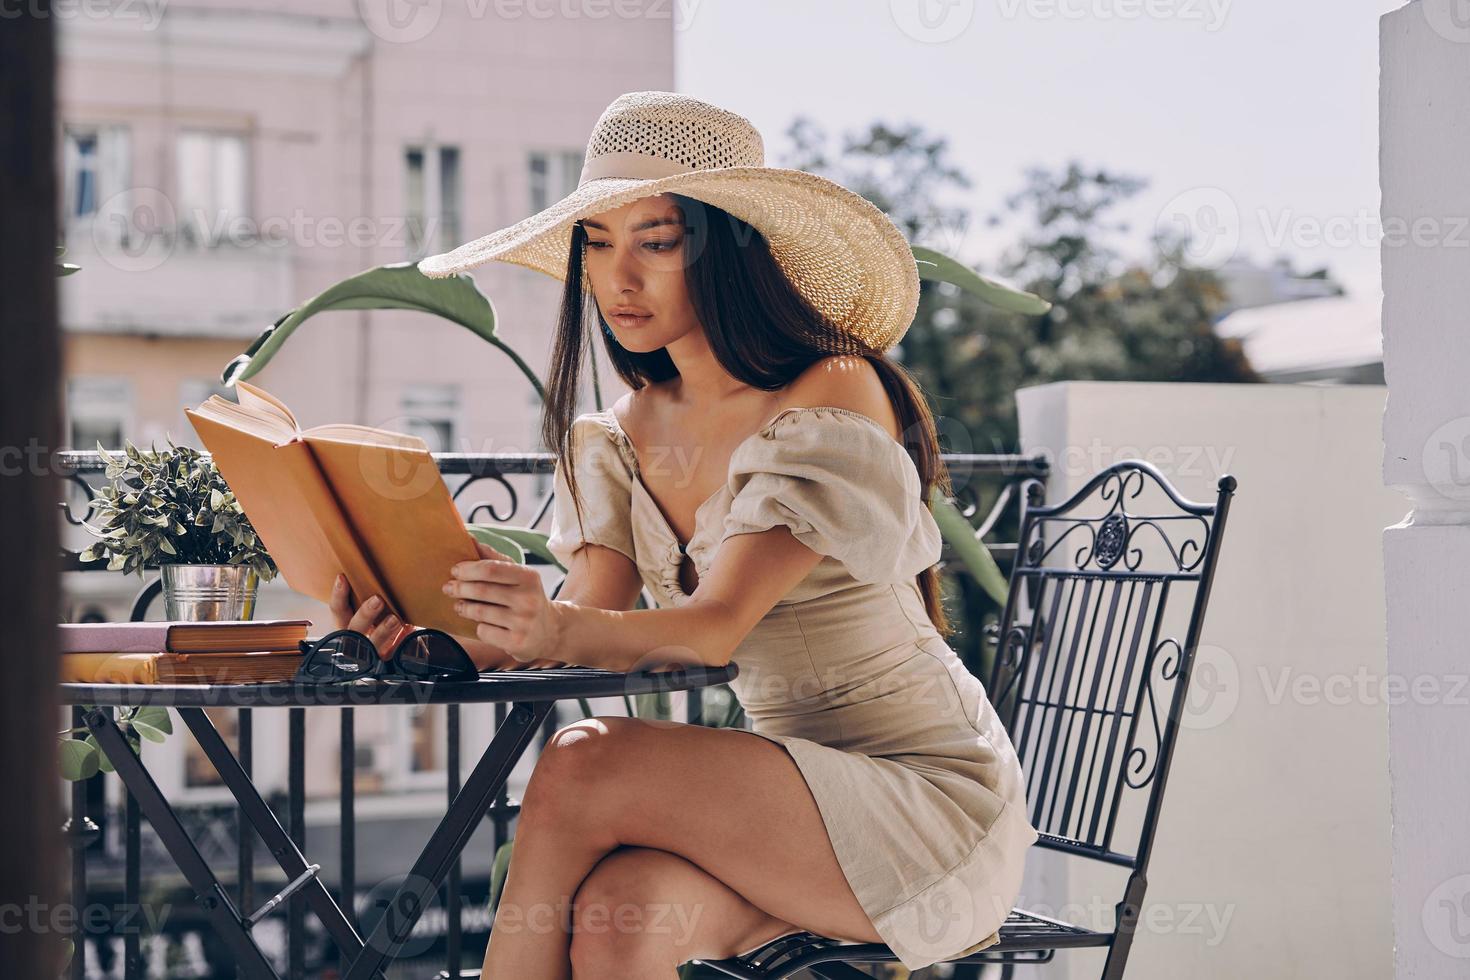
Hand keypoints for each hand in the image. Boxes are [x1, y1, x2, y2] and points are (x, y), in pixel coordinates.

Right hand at [327, 573, 411, 660]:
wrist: (396, 662)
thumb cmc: (384, 629)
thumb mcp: (374, 617)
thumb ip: (377, 603)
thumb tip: (391, 578)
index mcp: (348, 627)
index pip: (338, 611)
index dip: (338, 596)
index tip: (342, 578)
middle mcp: (356, 642)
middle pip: (354, 629)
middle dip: (365, 614)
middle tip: (378, 600)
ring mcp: (371, 656)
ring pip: (373, 645)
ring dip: (383, 631)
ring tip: (395, 619)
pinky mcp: (387, 665)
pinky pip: (394, 655)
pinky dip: (403, 643)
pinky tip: (410, 632)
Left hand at [444, 540, 561, 663]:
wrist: (550, 630)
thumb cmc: (526, 597)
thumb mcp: (518, 575)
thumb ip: (494, 558)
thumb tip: (470, 539)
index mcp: (529, 577)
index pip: (491, 569)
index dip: (468, 569)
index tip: (455, 570)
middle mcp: (529, 599)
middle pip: (482, 590)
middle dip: (459, 588)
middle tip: (448, 588)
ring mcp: (524, 622)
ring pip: (480, 612)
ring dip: (464, 607)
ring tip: (458, 605)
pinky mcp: (517, 642)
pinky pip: (484, 632)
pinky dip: (477, 627)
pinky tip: (480, 624)